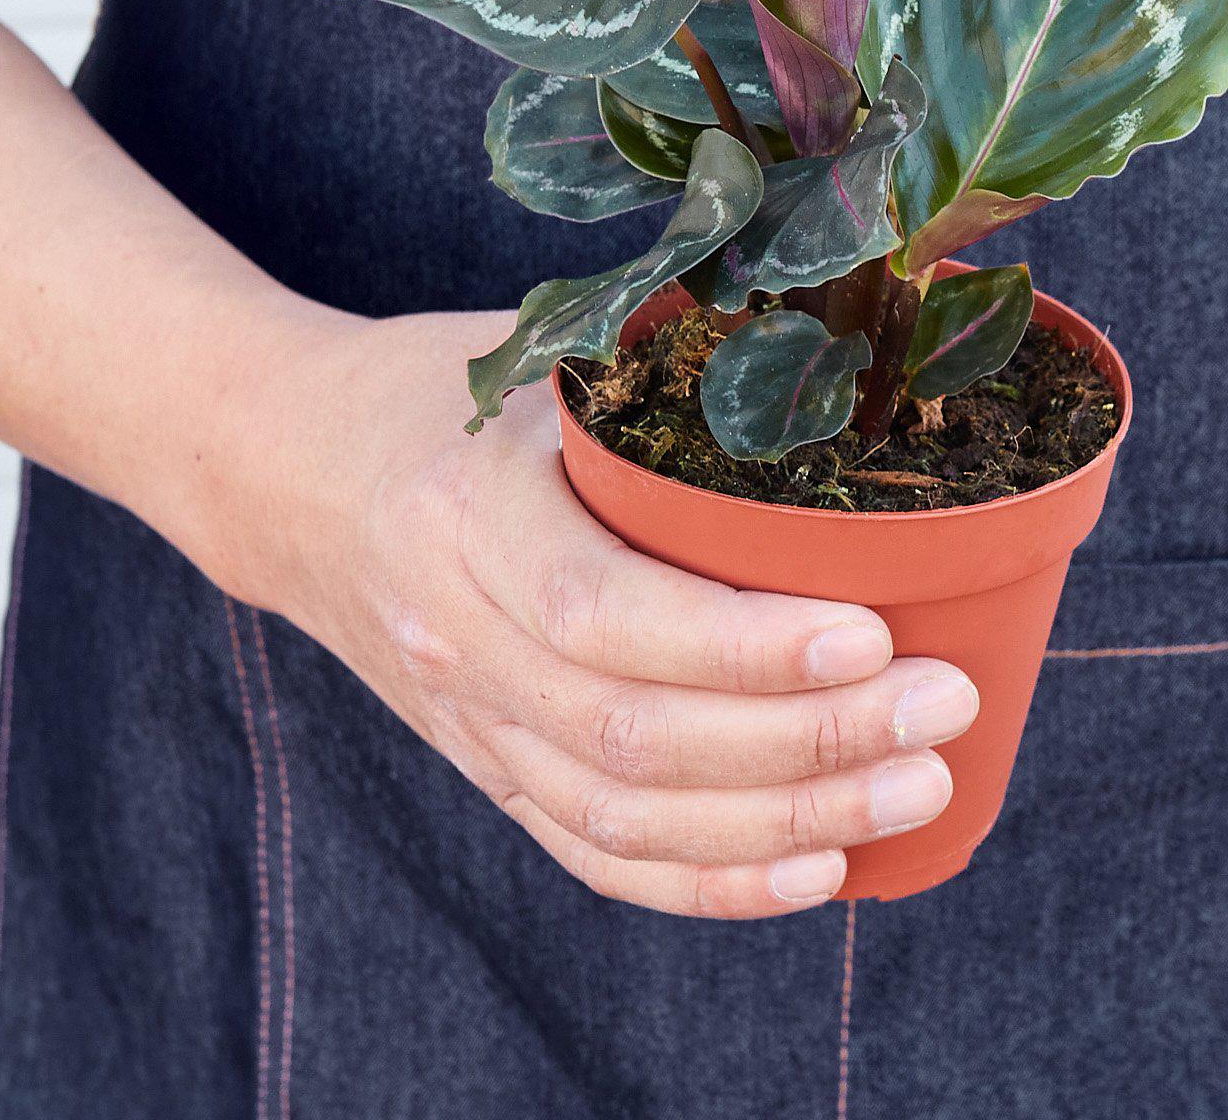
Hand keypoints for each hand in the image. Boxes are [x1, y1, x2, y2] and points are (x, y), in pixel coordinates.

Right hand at [236, 309, 980, 918]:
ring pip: (623, 814)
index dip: (742, 646)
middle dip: (806, 740)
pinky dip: (707, 878)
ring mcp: (465, 717)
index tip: (872, 632)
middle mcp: (455, 635)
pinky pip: (591, 851)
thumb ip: (657, 364)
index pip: (603, 613)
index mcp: (467, 514)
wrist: (287, 471)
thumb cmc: (437, 391)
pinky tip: (816, 865)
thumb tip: (843, 351)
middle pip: (633, 736)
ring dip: (782, 820)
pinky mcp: (483, 763)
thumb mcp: (532, 349)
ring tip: (916, 787)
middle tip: (940, 708)